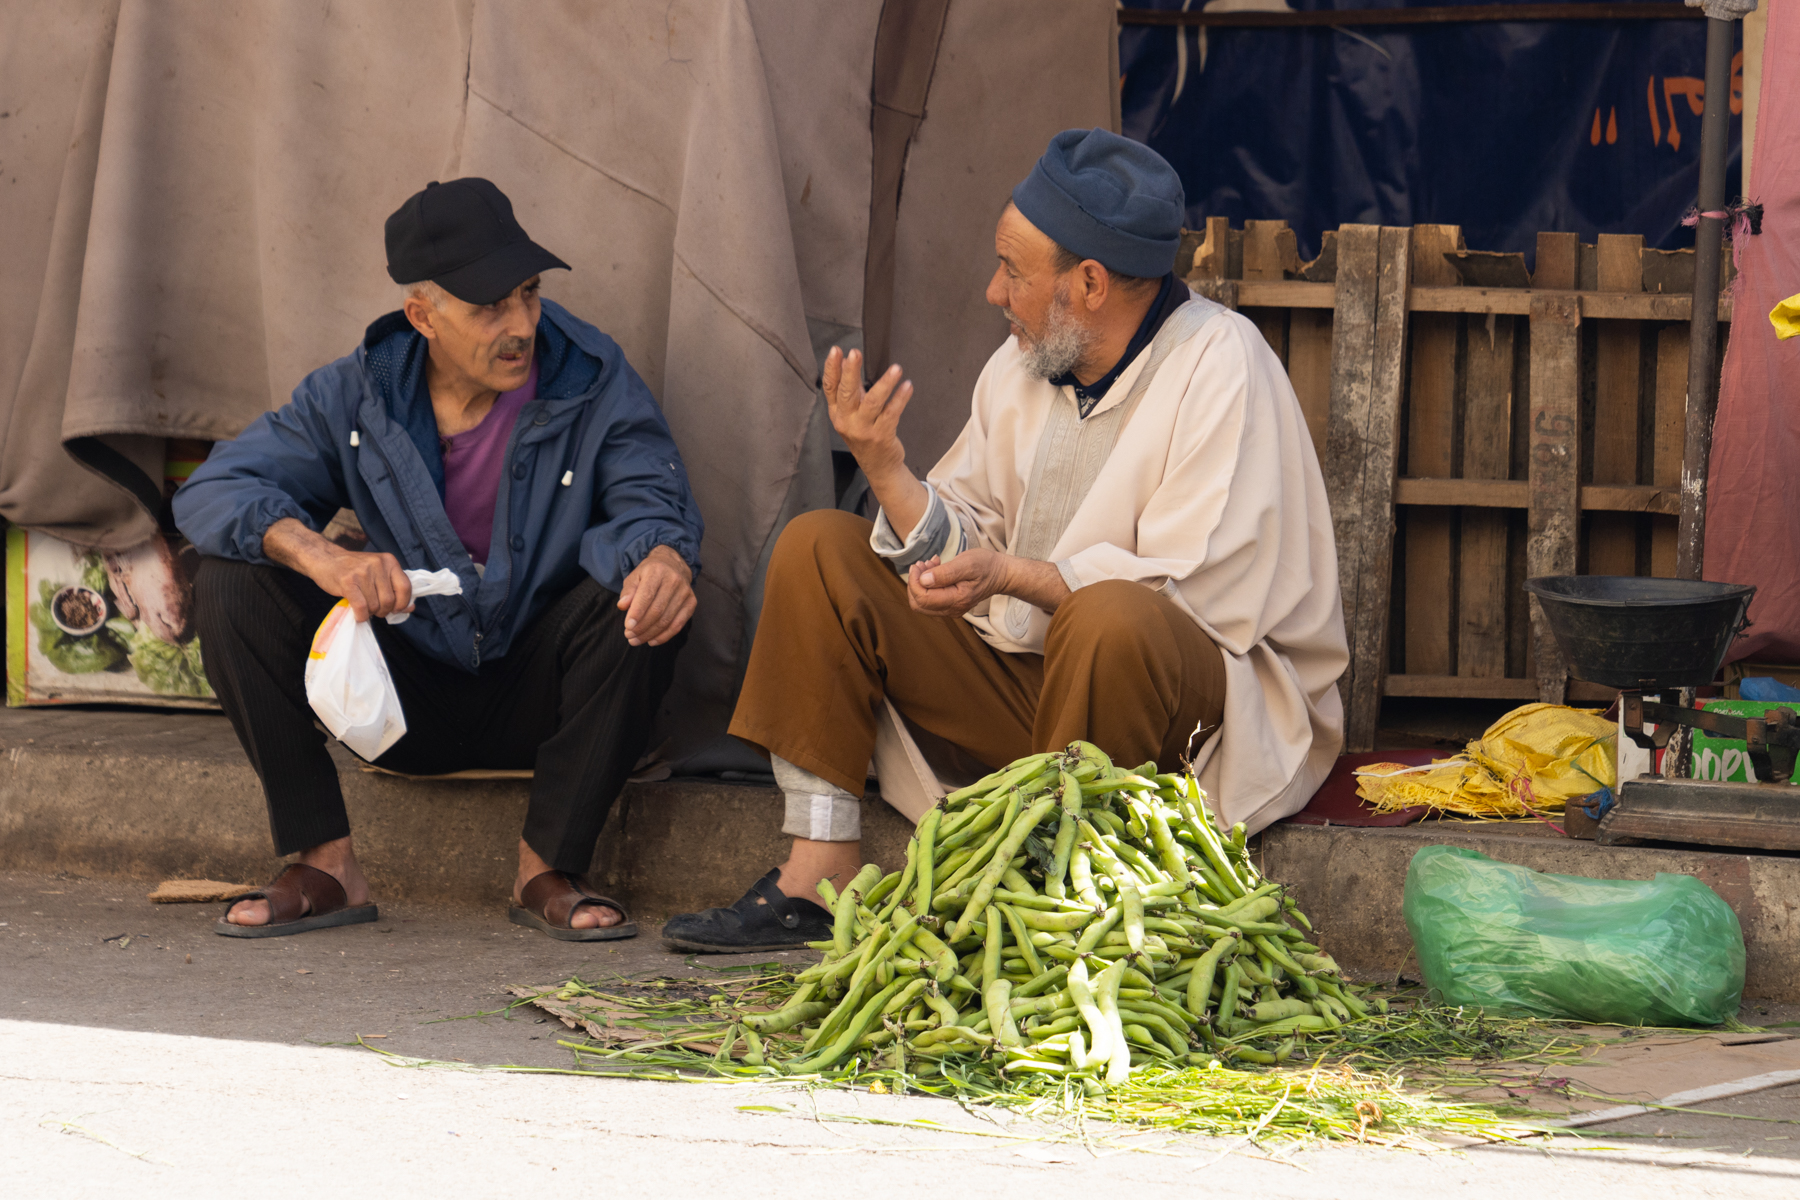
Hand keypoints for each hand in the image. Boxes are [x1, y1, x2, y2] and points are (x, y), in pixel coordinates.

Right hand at [311, 549, 413, 621]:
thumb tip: (411, 608)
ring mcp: (363, 572)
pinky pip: (361, 607)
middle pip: (389, 600)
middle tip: (375, 609)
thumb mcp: (378, 572)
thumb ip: (395, 588)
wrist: (326, 559)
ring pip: (375, 605)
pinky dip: (361, 615)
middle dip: (383, 610)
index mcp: (389, 561)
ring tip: (364, 607)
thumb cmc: (354, 569)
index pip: (405, 587)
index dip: (402, 603)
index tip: (395, 609)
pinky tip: (358, 614)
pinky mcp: (348, 582)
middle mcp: (378, 564)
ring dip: (370, 612)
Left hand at [619, 545, 695, 646]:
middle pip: (657, 611)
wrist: (673, 565)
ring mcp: (685, 592)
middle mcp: (674, 580)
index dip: (637, 613)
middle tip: (629, 636)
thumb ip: (628, 591)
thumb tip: (622, 606)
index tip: (627, 626)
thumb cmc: (649, 573)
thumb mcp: (635, 576)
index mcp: (657, 571)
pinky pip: (678, 624)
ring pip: (667, 620)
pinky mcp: (692, 602)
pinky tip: (652, 641)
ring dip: (650, 634)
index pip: (647, 595)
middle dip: (641, 627)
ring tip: (636, 640)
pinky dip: (664, 636)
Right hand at [823, 346, 910, 476]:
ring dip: (885, 384)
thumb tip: (845, 361)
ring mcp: (864, 430)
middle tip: (855, 353)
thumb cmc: (865, 435)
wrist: (879, 466)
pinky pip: (892, 413)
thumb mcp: (852, 414)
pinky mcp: (881, 436)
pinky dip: (900, 398)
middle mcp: (847, 422)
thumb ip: (850, 389)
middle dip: (851, 372)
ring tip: (896, 369)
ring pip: (873, 402)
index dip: (831, 369)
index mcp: (837, 413)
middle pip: (847, 393)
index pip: (830, 388)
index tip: (836, 351)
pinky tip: (907, 386)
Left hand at [907, 550, 1009, 617]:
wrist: (1001, 574)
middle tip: (923, 564)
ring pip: (923, 603)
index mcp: (956, 600)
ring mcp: (951, 609)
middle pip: (919, 604)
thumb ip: (945, 573)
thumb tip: (923, 580)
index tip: (918, 565)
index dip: (914, 582)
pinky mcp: (950, 605)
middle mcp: (952, 609)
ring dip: (921, 583)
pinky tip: (935, 569)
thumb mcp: (967, 563)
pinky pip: (931, 600)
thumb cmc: (986, 566)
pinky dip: (927, 584)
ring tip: (931, 564)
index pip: (923, 598)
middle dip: (915, 583)